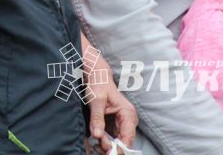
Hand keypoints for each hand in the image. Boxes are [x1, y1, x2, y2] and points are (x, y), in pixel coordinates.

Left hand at [82, 36, 136, 151]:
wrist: (95, 76)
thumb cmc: (98, 84)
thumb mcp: (96, 100)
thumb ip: (97, 118)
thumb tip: (97, 135)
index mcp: (127, 113)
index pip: (128, 137)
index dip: (119, 147)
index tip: (107, 151)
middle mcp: (127, 120)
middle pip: (123, 142)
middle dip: (111, 146)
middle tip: (97, 146)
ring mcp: (121, 123)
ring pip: (116, 142)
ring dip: (106, 145)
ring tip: (94, 143)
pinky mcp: (113, 125)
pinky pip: (111, 138)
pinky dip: (103, 141)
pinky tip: (95, 140)